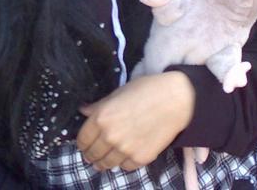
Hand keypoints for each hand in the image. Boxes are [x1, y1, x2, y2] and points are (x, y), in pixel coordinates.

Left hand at [76, 72, 194, 171]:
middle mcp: (110, 136)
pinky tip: (124, 157)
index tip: (84, 144)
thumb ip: (99, 106)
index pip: (83, 139)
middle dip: (90, 155)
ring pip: (107, 164)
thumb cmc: (146, 90)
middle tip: (91, 156)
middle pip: (93, 155)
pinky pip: (125, 167)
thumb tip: (83, 110)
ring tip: (103, 162)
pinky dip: (123, 163)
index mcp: (102, 117)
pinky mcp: (141, 158)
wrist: (175, 100)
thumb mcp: (118, 93)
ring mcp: (125, 150)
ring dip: (103, 163)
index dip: (82, 143)